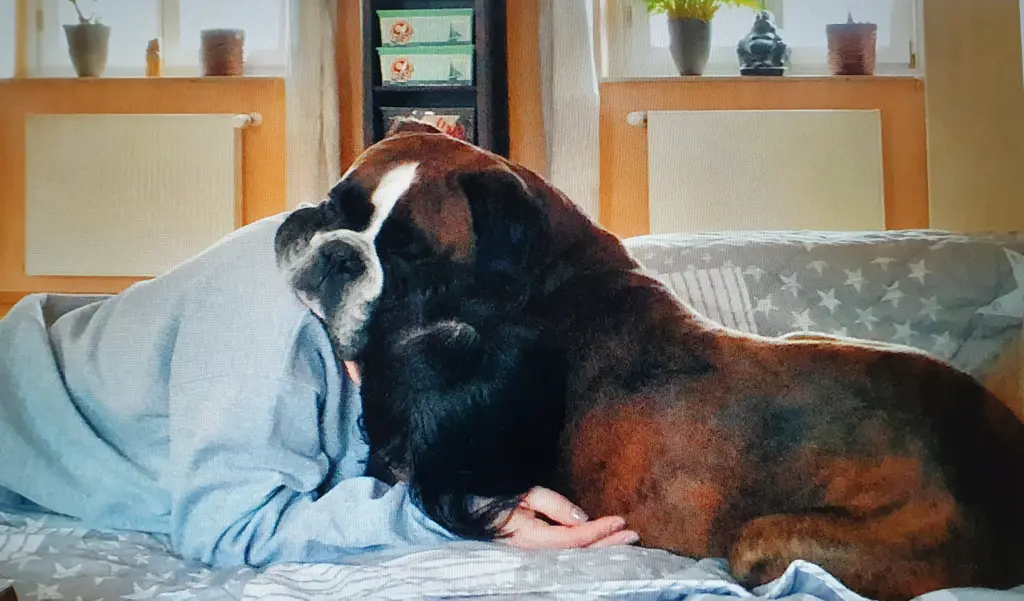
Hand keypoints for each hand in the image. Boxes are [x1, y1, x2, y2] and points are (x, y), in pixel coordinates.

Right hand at [496, 487, 639, 549]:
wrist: (472, 517)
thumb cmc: (497, 503)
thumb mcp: (525, 496)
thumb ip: (554, 506)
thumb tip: (583, 518)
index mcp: (533, 539)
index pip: (574, 538)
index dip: (598, 530)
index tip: (619, 520)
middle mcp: (537, 555)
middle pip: (580, 552)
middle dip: (608, 544)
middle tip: (633, 535)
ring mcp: (537, 559)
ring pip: (577, 557)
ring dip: (602, 549)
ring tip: (625, 540)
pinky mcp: (538, 557)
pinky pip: (568, 556)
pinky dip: (588, 550)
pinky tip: (602, 546)